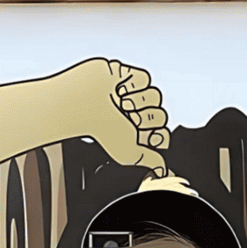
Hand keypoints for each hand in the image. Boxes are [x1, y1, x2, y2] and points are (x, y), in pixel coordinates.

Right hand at [72, 58, 169, 173]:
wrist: (84, 102)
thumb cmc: (100, 128)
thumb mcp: (129, 154)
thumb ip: (150, 162)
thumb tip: (162, 170)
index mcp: (135, 135)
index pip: (162, 135)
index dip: (158, 136)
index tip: (149, 137)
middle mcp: (135, 116)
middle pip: (161, 116)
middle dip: (146, 119)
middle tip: (128, 119)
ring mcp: (133, 96)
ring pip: (155, 97)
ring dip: (139, 102)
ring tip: (121, 104)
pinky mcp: (130, 77)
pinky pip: (146, 80)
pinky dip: (133, 85)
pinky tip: (119, 91)